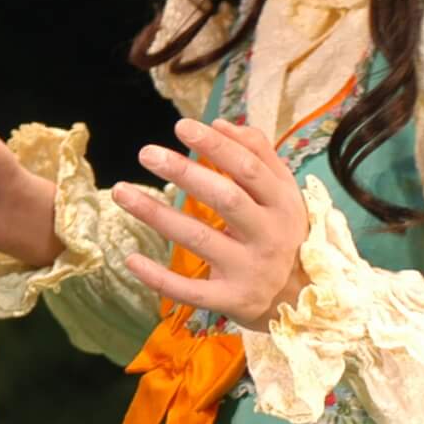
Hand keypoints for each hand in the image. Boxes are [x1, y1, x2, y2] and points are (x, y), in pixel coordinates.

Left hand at [110, 118, 309, 329]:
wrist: (302, 298)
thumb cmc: (282, 232)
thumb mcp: (282, 191)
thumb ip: (257, 153)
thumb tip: (220, 123)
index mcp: (282, 203)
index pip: (248, 168)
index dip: (215, 145)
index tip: (181, 126)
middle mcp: (269, 235)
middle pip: (226, 198)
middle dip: (185, 173)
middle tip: (146, 152)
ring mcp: (250, 270)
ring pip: (199, 239)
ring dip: (157, 215)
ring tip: (121, 192)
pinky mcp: (231, 300)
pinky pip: (191, 291)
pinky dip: (159, 277)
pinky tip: (131, 259)